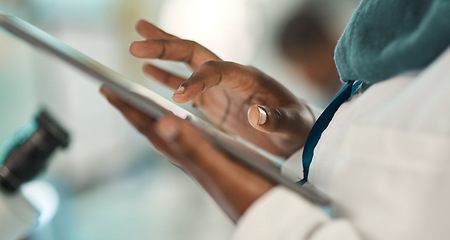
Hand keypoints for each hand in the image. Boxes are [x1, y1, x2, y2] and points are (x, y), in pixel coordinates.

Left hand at [100, 87, 273, 221]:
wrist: (270, 214)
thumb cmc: (249, 195)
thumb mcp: (222, 169)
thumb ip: (194, 148)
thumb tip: (162, 123)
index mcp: (188, 154)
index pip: (150, 127)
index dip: (129, 108)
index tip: (107, 88)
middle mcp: (190, 156)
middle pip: (153, 129)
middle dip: (133, 109)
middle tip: (114, 92)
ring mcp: (202, 159)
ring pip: (168, 133)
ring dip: (151, 116)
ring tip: (140, 104)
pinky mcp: (215, 161)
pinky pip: (188, 137)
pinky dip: (177, 124)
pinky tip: (182, 124)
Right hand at [129, 20, 313, 157]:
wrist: (297, 130)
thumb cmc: (298, 127)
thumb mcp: (292, 126)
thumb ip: (276, 120)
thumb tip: (257, 114)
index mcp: (249, 78)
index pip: (217, 70)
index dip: (197, 81)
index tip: (178, 97)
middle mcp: (231, 76)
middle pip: (195, 53)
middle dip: (166, 47)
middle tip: (136, 42)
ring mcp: (220, 87)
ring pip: (187, 63)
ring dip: (162, 52)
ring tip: (136, 42)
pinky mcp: (214, 100)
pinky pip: (186, 83)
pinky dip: (167, 76)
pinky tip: (148, 70)